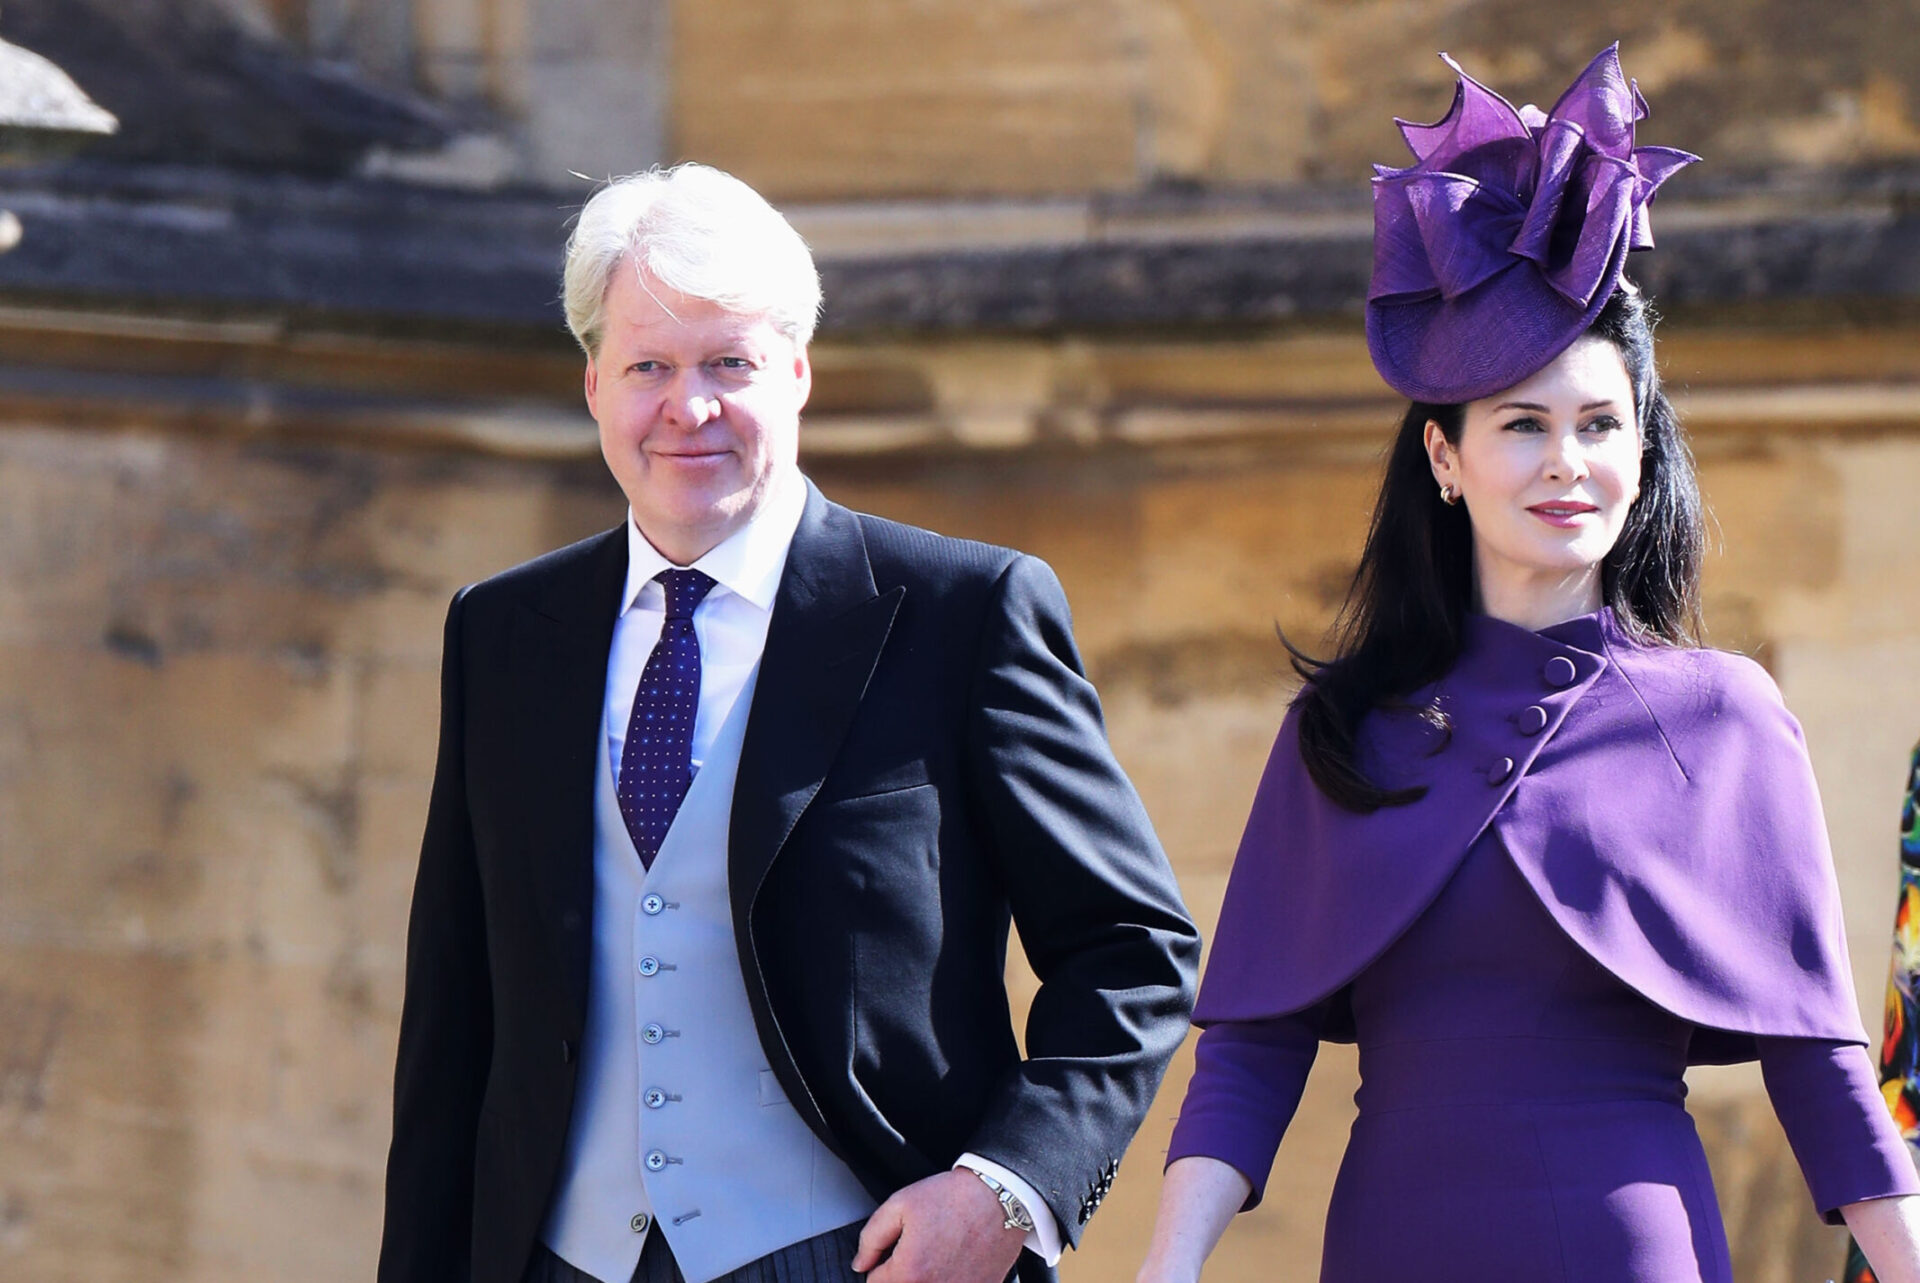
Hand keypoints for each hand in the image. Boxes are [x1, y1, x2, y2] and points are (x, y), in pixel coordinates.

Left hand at [853, 1168, 1026, 1282]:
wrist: (999, 1198)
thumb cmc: (954, 1199)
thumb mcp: (900, 1204)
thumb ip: (871, 1238)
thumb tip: (861, 1263)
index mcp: (909, 1273)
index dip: (879, 1265)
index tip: (893, 1252)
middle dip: (902, 1275)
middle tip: (916, 1252)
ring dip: (924, 1278)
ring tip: (936, 1257)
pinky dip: (949, 1279)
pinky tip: (954, 1263)